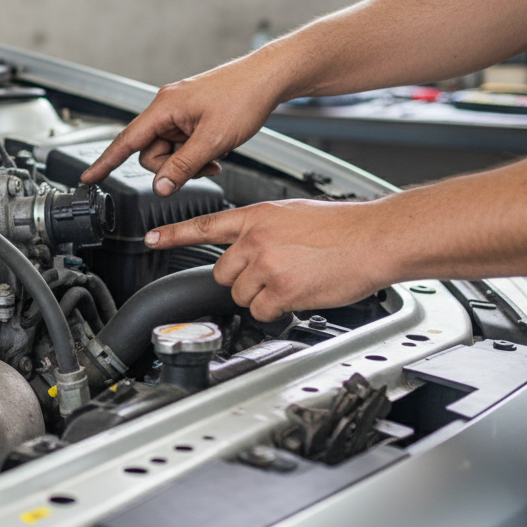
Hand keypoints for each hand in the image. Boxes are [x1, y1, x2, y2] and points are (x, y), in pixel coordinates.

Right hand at [79, 59, 284, 195]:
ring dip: (188, 161)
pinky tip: (216, 151)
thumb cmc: (244, 97)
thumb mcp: (213, 140)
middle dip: (173, 166)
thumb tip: (160, 187)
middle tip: (202, 166)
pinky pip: (183, 143)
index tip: (88, 177)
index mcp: (164, 108)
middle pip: (151, 152)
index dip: (105, 162)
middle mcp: (167, 108)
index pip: (125, 141)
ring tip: (214, 156)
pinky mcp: (192, 116)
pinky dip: (196, 153)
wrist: (269, 78)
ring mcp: (180, 112)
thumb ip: (183, 166)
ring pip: (169, 151)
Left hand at [145, 199, 397, 320]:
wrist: (375, 238)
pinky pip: (261, 312)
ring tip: (293, 281)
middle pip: (221, 273)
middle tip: (274, 274)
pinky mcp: (279, 290)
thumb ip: (264, 230)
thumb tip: (251, 247)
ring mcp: (265, 265)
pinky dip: (278, 310)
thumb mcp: (293, 214)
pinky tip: (299, 294)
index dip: (173, 235)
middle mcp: (255, 240)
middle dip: (242, 280)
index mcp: (257, 217)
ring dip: (262, 297)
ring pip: (240, 295)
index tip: (151, 240)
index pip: (204, 225)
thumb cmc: (344, 228)